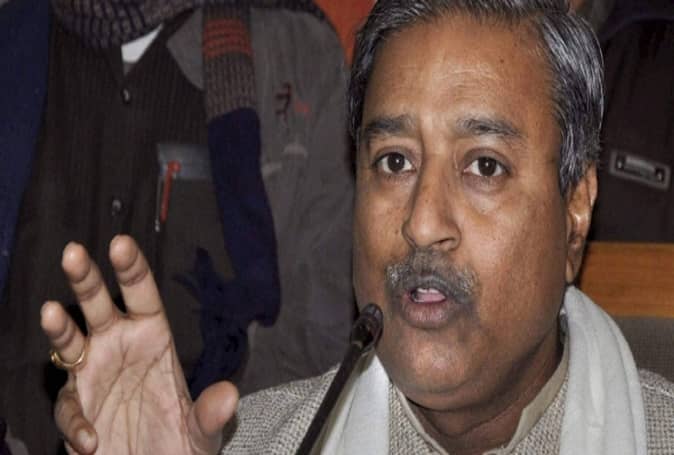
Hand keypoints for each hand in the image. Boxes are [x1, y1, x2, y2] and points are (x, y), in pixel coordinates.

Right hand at [40, 236, 237, 453]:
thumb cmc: (181, 443)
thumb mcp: (203, 431)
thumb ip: (212, 414)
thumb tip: (229, 395)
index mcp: (154, 339)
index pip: (142, 296)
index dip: (132, 270)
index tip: (121, 244)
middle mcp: (120, 349)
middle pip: (99, 306)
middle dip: (86, 279)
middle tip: (74, 253)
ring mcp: (95, 375)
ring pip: (71, 343)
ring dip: (60, 328)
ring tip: (52, 311)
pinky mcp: (79, 408)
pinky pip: (70, 407)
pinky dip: (76, 422)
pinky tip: (90, 439)